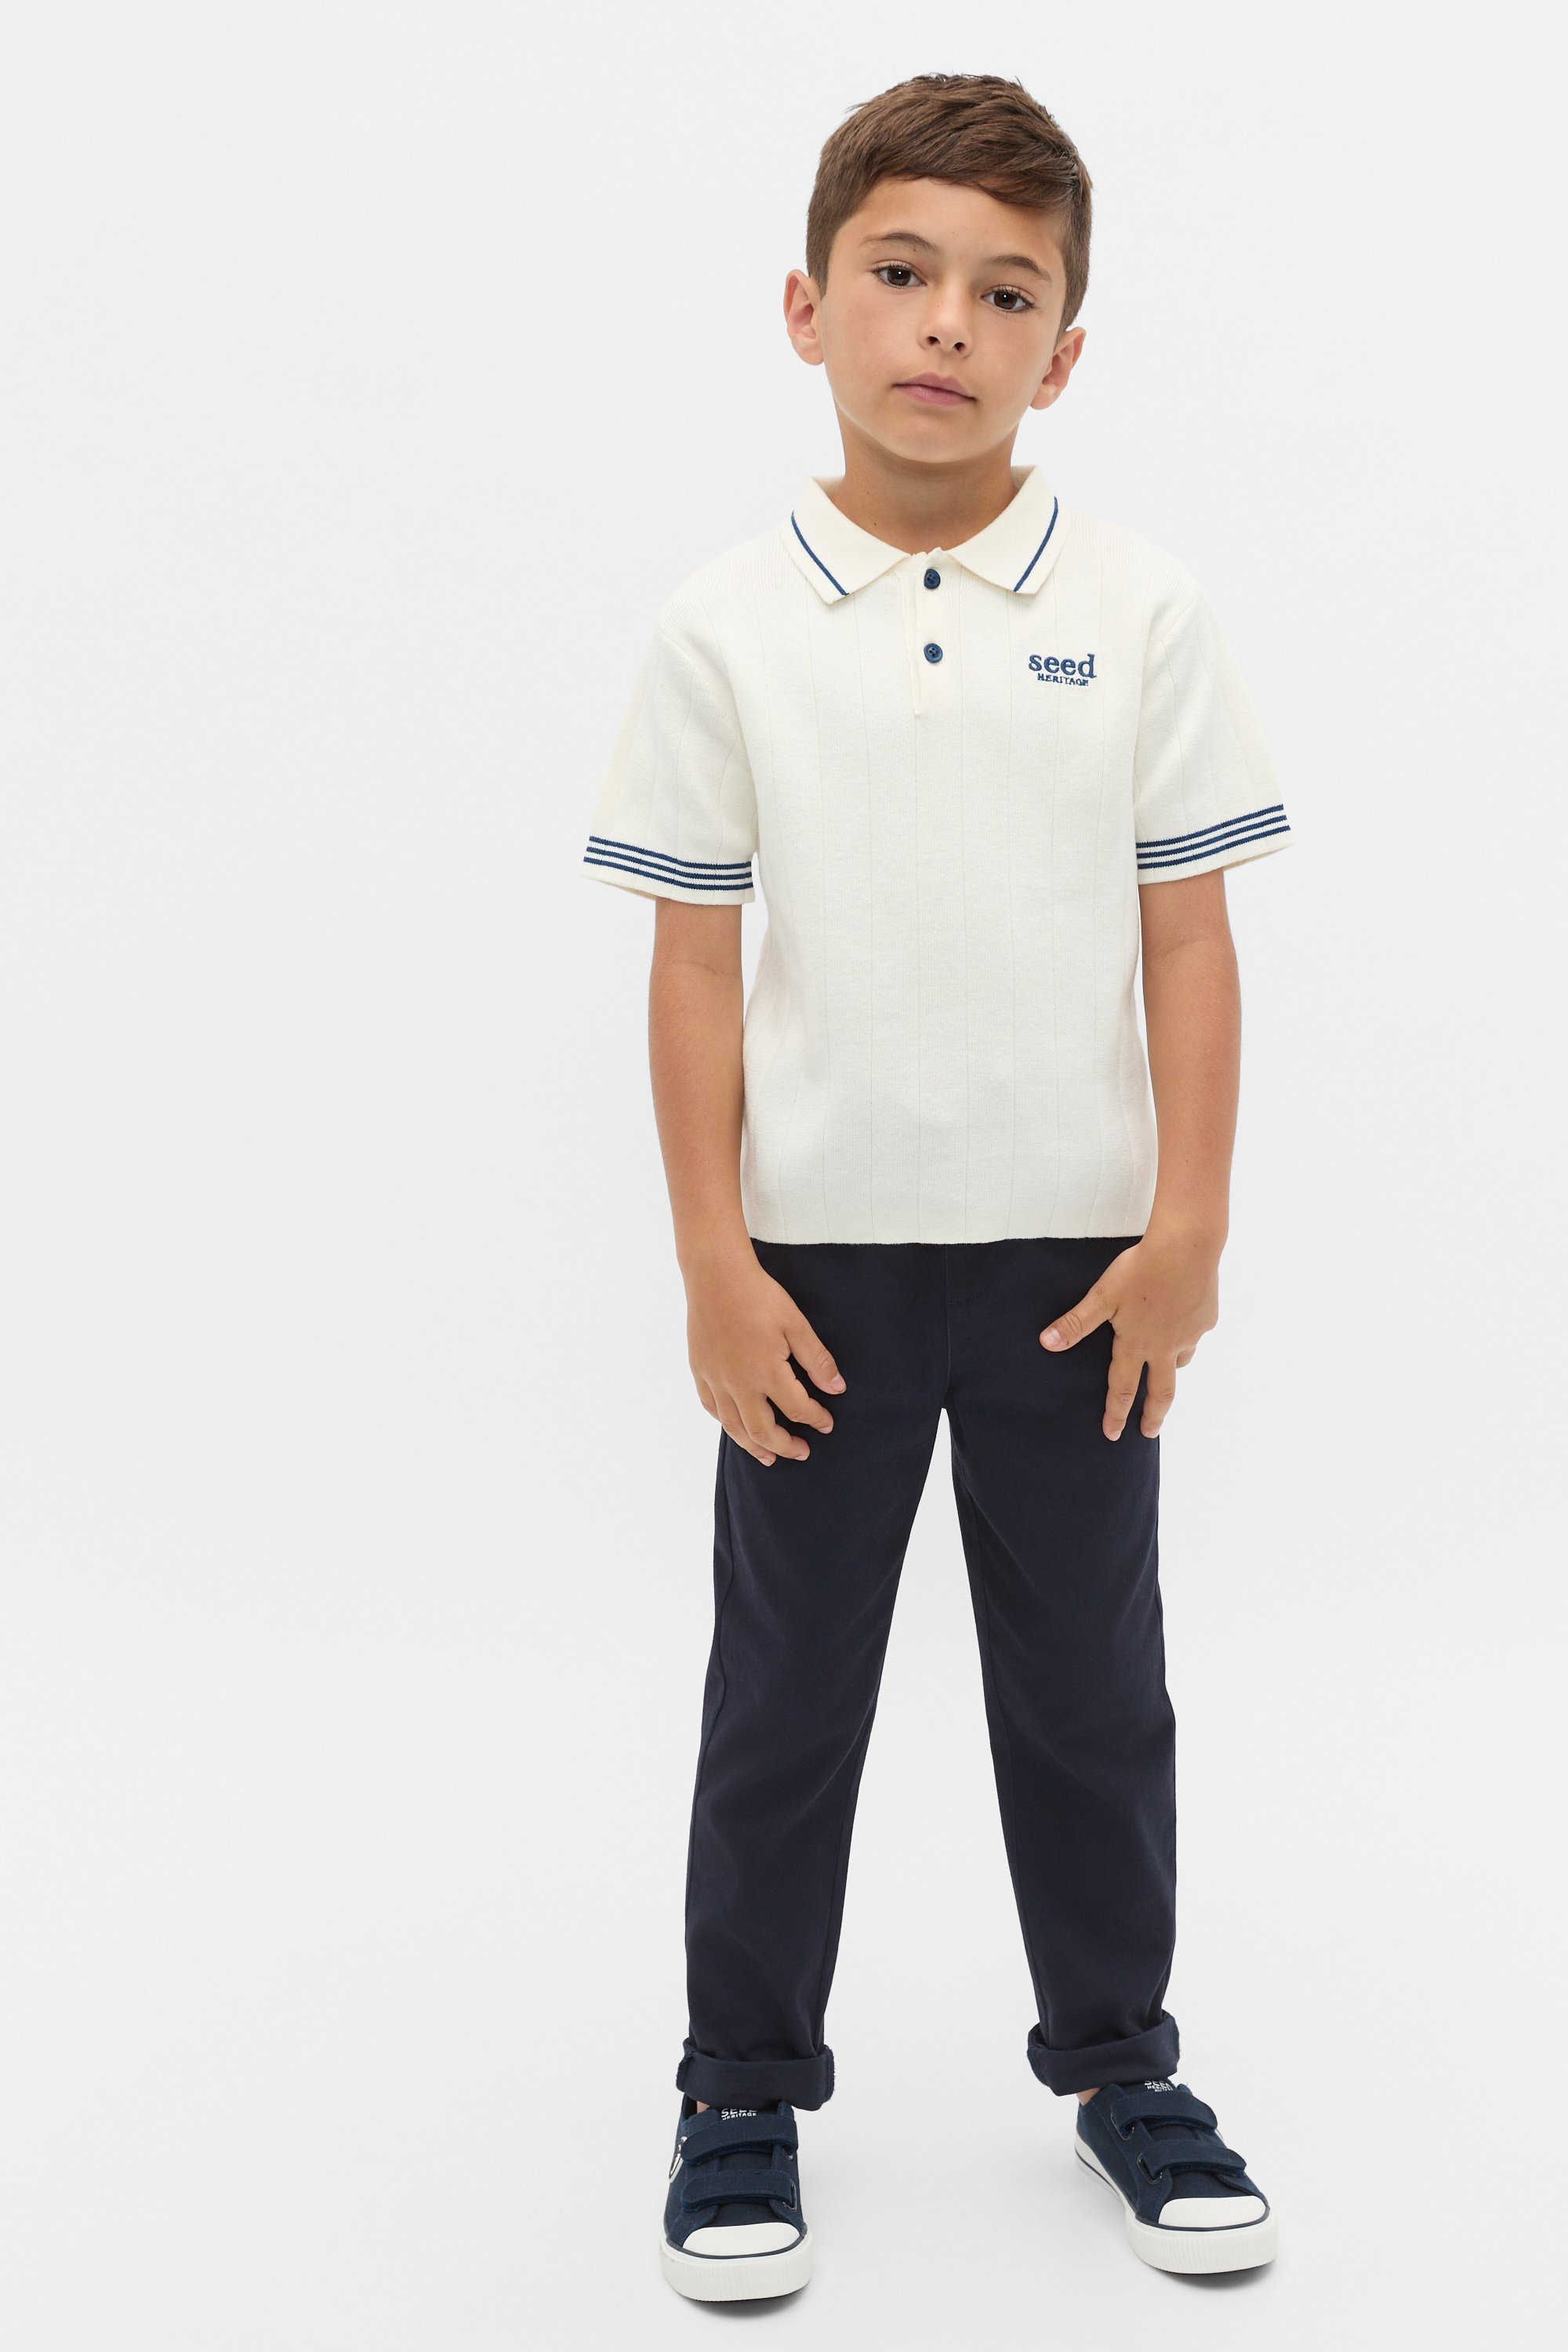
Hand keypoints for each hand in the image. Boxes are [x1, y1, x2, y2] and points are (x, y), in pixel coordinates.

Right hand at [684, 1248, 845, 1464]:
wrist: (715, 1276)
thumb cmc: (759, 1296)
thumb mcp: (795, 1324)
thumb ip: (816, 1360)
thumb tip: (837, 1388)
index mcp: (767, 1373)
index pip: (797, 1408)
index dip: (815, 1419)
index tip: (826, 1423)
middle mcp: (739, 1384)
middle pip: (763, 1430)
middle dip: (785, 1446)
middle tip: (802, 1452)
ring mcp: (716, 1380)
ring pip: (734, 1427)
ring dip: (755, 1446)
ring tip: (769, 1458)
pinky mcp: (700, 1371)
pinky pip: (712, 1408)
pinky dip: (727, 1423)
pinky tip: (736, 1428)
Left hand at [1039, 1228, 1220, 1439]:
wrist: (1186, 1247)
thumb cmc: (1141, 1270)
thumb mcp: (1102, 1295)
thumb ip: (1076, 1323)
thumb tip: (1046, 1343)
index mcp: (1136, 1344)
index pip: (1122, 1388)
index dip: (1116, 1414)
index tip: (1113, 1435)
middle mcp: (1165, 1346)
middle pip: (1161, 1392)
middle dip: (1154, 1415)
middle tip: (1150, 1433)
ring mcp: (1190, 1334)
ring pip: (1181, 1361)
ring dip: (1172, 1372)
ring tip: (1166, 1373)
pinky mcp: (1207, 1318)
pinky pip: (1195, 1333)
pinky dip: (1188, 1335)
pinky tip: (1184, 1322)